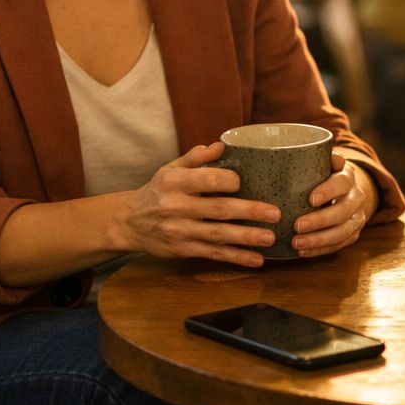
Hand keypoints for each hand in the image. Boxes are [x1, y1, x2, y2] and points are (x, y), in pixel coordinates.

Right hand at [122, 142, 280, 267]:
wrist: (128, 222)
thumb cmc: (157, 191)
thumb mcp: (169, 169)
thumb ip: (195, 158)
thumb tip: (222, 145)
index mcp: (174, 182)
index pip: (208, 179)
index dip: (231, 180)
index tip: (247, 182)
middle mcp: (176, 206)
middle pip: (219, 209)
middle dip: (249, 211)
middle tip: (275, 214)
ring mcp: (179, 230)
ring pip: (218, 235)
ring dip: (246, 238)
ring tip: (269, 238)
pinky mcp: (183, 250)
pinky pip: (213, 253)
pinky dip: (235, 258)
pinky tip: (256, 260)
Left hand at [289, 154, 373, 257]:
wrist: (343, 190)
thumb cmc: (322, 175)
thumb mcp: (320, 163)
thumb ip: (314, 158)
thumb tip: (304, 153)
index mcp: (348, 177)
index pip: (342, 183)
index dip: (328, 191)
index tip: (310, 199)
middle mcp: (357, 197)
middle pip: (343, 211)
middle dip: (320, 220)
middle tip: (296, 226)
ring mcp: (357, 217)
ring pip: (342, 232)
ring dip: (319, 239)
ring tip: (296, 243)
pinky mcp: (353, 233)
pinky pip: (339, 245)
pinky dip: (320, 250)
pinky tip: (302, 252)